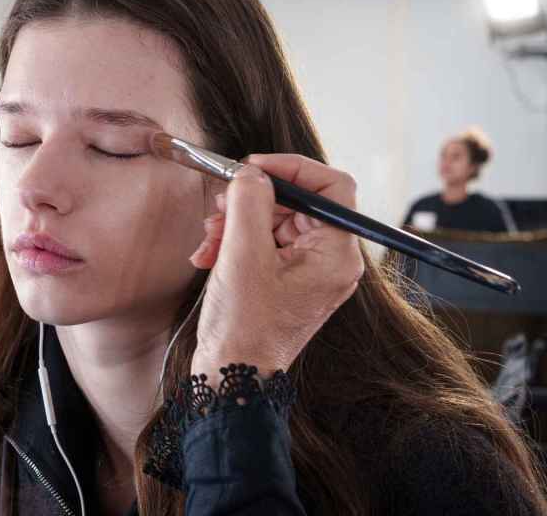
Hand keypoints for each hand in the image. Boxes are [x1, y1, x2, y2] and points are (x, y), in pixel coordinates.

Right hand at [189, 154, 363, 380]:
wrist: (232, 379)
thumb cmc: (244, 329)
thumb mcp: (242, 255)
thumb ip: (249, 202)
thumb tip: (251, 173)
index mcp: (337, 255)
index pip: (333, 187)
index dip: (293, 168)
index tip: (254, 167)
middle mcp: (332, 262)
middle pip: (299, 204)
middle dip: (253, 201)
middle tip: (220, 204)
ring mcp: (311, 273)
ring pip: (277, 222)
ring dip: (238, 223)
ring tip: (209, 239)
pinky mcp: (289, 282)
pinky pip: (267, 245)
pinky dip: (237, 242)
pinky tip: (209, 254)